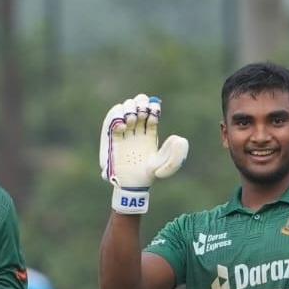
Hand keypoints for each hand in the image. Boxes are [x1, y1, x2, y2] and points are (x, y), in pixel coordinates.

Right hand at [99, 93, 189, 213]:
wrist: (132, 185)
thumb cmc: (149, 176)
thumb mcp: (165, 165)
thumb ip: (175, 154)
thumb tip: (177, 138)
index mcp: (150, 133)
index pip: (151, 110)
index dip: (152, 107)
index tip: (154, 113)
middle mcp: (136, 131)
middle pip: (136, 105)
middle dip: (140, 103)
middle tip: (142, 115)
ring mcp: (124, 133)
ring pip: (123, 109)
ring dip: (128, 109)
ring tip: (132, 120)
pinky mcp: (112, 138)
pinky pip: (111, 122)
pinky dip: (116, 118)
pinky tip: (123, 126)